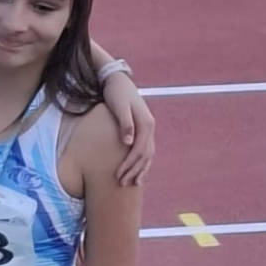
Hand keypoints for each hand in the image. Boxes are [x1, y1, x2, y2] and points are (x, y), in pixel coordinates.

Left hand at [102, 72, 155, 186]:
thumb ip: (125, 125)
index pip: (139, 150)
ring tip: (132, 183)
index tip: (119, 175)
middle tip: (122, 184)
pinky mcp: (142, 129)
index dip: (130, 164)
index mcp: (146, 123)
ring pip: (148, 154)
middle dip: (134, 171)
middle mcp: (150, 127)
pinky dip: (142, 162)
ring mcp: (147, 128)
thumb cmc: (116, 94)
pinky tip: (137, 171)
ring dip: (140, 169)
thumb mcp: (119, 108)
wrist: (118, 81)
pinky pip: (145, 149)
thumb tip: (128, 142)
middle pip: (145, 155)